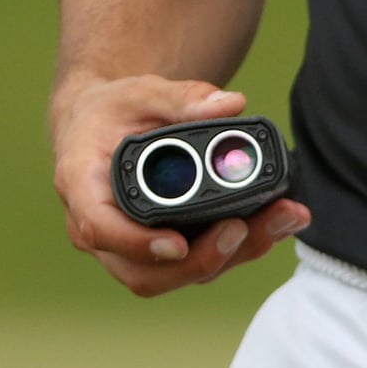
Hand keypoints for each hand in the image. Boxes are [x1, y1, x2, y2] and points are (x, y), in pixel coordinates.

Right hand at [50, 73, 311, 295]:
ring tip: (281, 219)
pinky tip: (279, 222)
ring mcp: (133, 247)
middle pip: (145, 271)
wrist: (106, 126)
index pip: (100, 228)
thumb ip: (183, 97)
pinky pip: (200, 262)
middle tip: (247, 227)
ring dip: (235, 255)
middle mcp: (103, 229)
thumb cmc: (115, 111)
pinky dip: (242, 248)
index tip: (178, 244)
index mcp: (85, 187)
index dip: (137, 243)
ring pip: (178, 274)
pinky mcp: (166, 250)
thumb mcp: (142, 93)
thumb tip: (230, 105)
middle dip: (203, 258)